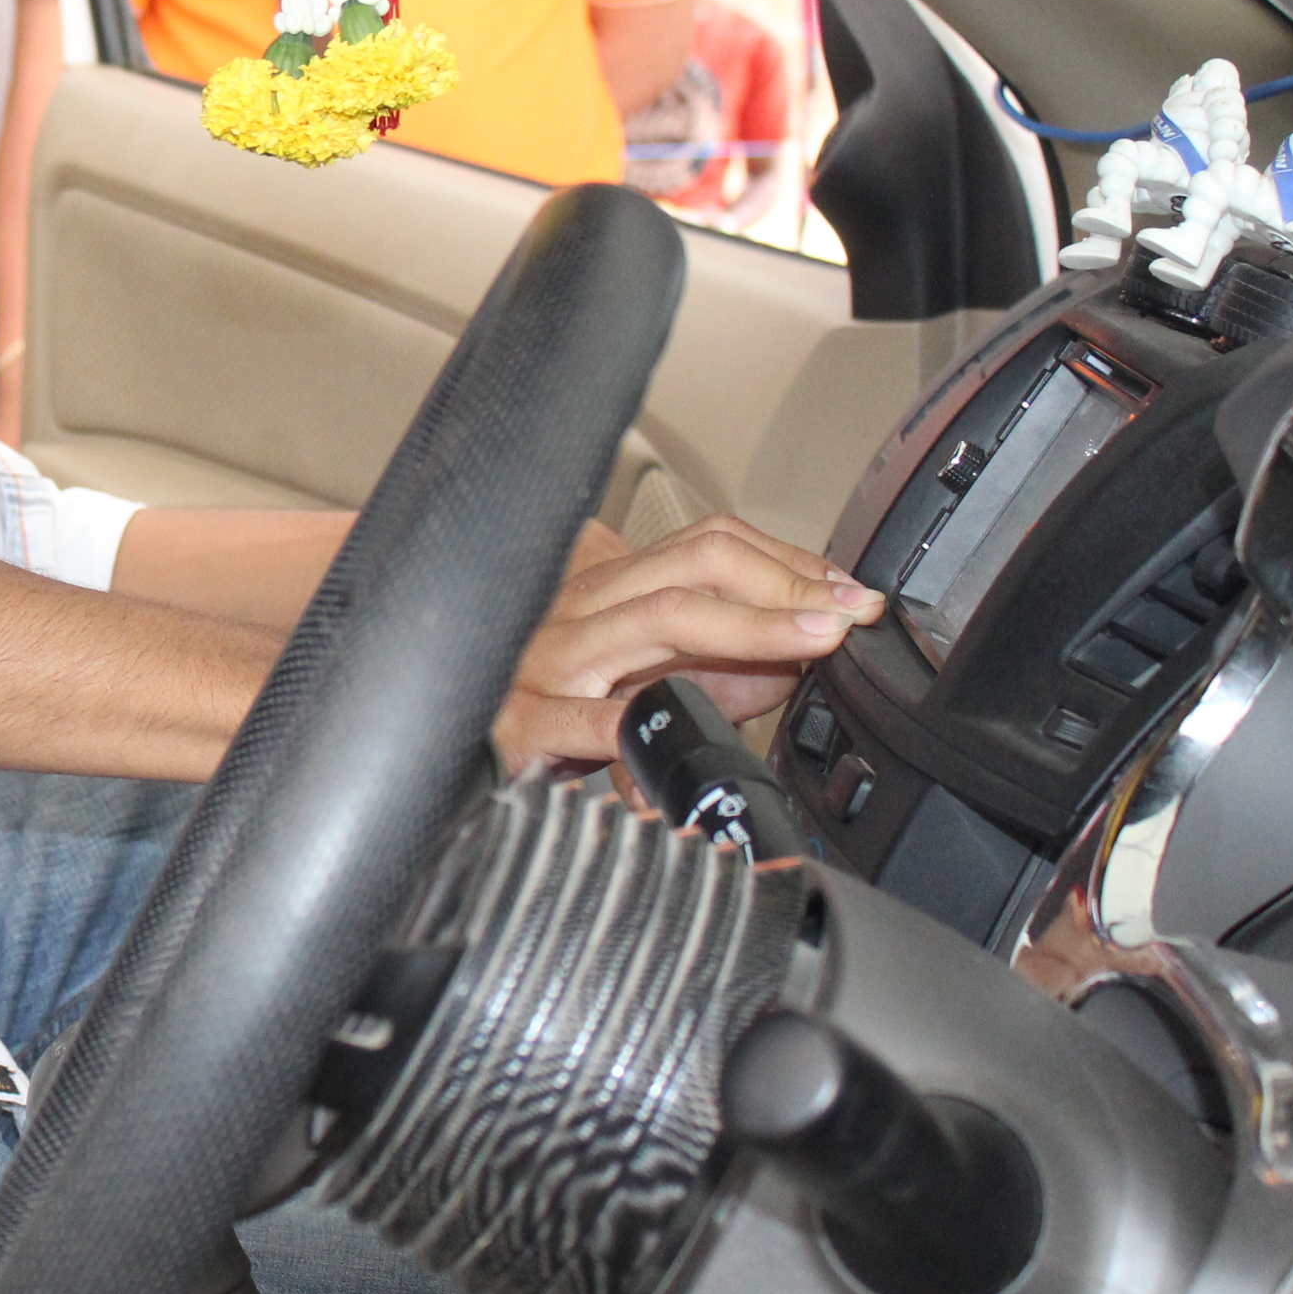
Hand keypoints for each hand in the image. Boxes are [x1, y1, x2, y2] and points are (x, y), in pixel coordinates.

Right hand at [492, 514, 879, 775]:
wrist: (442, 750)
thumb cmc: (543, 714)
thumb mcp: (643, 679)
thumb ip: (720, 668)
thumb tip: (801, 658)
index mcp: (609, 590)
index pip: (710, 543)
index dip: (790, 561)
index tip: (850, 593)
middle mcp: (582, 609)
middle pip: (696, 562)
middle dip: (788, 583)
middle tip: (850, 611)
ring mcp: (554, 660)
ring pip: (662, 615)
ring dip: (755, 624)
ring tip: (814, 641)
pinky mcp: (529, 721)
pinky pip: (601, 716)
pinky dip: (660, 719)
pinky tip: (705, 727)